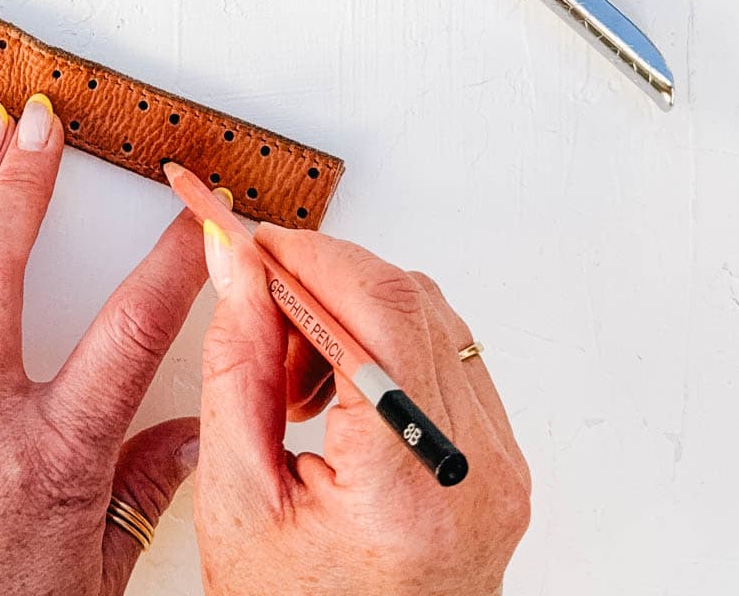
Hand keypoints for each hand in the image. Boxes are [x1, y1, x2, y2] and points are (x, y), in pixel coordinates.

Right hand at [194, 225, 529, 595]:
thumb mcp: (236, 496)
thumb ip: (238, 365)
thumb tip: (237, 266)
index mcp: (408, 487)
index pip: (376, 314)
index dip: (311, 258)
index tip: (257, 242)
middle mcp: (475, 469)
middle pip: (408, 302)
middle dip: (324, 280)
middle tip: (263, 308)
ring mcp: (500, 464)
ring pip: (431, 315)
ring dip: (355, 312)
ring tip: (299, 380)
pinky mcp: (502, 459)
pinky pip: (448, 353)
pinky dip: (388, 344)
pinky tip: (341, 391)